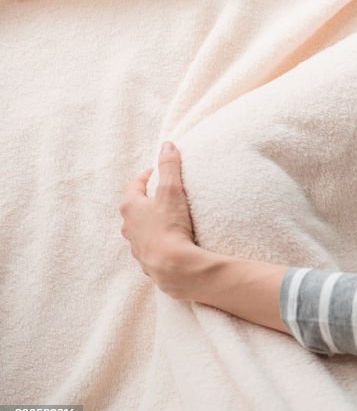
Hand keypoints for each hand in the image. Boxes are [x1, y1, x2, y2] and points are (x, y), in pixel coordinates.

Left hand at [119, 141, 202, 299]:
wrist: (173, 265)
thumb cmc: (170, 225)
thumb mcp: (172, 190)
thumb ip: (169, 166)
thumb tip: (167, 145)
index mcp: (130, 207)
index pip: (135, 185)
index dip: (147, 176)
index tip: (158, 172)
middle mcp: (128, 226)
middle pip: (135, 208)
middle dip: (147, 200)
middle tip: (162, 193)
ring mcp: (136, 245)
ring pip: (140, 229)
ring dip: (151, 222)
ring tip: (167, 218)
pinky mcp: (146, 261)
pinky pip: (149, 246)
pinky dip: (157, 240)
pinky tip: (170, 241)